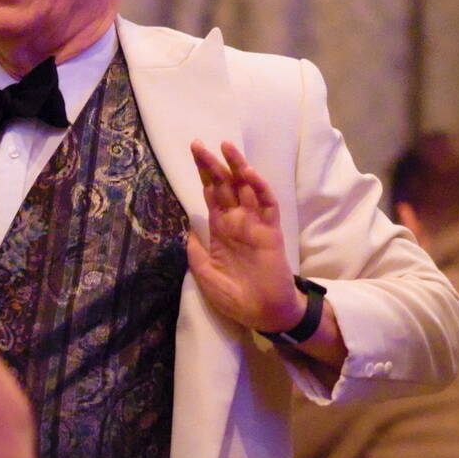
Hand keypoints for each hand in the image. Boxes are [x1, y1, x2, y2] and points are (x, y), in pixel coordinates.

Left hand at [187, 140, 300, 332]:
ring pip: (246, 188)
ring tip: (226, 146)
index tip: (193, 155)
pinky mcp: (271, 231)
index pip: (210, 196)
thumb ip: (196, 253)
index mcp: (221, 231)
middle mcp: (237, 222)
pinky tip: (247, 174)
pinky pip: (267, 204)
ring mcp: (255, 224)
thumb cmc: (236, 298)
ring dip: (236, 167)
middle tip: (198, 144)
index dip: (202, 176)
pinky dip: (259, 187)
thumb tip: (187, 230)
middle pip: (224, 186)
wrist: (264, 314)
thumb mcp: (206, 276)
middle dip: (212, 165)